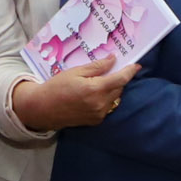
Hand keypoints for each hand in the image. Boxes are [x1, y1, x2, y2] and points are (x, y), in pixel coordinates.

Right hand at [11, 57, 133, 131]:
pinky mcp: (96, 121)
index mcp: (95, 89)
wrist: (43, 108)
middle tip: (114, 69)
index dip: (130, 71)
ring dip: (113, 89)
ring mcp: (99, 114)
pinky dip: (106, 99)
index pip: (121, 79)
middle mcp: (100, 104)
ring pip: (115, 98)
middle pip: (119, 88)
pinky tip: (95, 94)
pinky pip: (108, 107)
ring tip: (101, 81)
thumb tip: (113, 59)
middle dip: (119, 78)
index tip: (137, 65)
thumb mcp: (75, 71)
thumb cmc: (57, 87)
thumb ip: (97, 66)